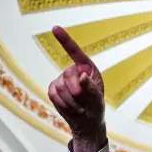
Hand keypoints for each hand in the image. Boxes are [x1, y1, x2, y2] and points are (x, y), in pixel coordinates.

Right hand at [48, 26, 106, 151]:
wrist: (85, 123)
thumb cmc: (95, 109)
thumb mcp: (97, 100)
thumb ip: (91, 88)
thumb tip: (82, 76)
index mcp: (87, 68)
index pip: (75, 52)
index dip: (65, 40)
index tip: (55, 28)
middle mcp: (73, 71)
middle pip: (67, 74)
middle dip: (75, 92)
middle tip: (83, 103)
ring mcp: (61, 80)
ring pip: (60, 86)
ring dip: (70, 101)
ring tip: (78, 107)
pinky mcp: (53, 89)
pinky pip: (53, 94)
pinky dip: (62, 104)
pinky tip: (70, 108)